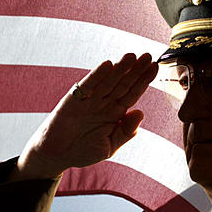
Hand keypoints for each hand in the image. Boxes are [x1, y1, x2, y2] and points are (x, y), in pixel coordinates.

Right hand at [11, 53, 158, 180]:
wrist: (56, 156)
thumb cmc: (83, 151)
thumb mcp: (110, 146)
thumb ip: (126, 132)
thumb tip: (141, 113)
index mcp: (115, 113)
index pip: (132, 93)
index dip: (144, 81)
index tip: (155, 68)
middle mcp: (103, 103)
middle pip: (122, 83)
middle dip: (135, 70)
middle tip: (148, 56)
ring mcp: (89, 100)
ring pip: (108, 81)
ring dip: (119, 69)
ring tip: (131, 56)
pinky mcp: (74, 100)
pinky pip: (87, 86)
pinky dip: (97, 76)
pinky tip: (107, 65)